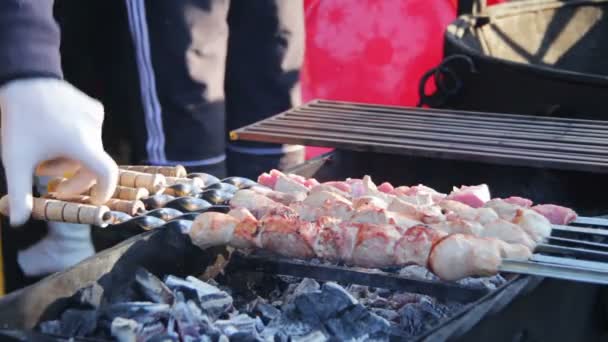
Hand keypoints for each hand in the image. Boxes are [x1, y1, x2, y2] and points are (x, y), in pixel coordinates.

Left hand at [0, 78, 117, 225]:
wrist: (23, 78)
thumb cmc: (18, 121)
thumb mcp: (15, 159)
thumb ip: (19, 192)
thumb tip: (16, 222)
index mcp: (82, 144)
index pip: (106, 174)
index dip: (103, 190)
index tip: (94, 200)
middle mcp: (94, 130)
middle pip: (92, 164)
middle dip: (73, 177)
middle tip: (53, 186)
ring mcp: (95, 116)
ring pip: (88, 148)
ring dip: (69, 157)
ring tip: (44, 152)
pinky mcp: (93, 106)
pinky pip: (88, 131)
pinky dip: (74, 138)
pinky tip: (54, 131)